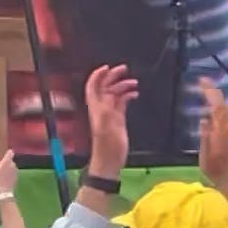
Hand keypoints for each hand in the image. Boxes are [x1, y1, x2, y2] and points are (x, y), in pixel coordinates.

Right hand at [0, 148, 18, 194]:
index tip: (3, 155)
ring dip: (8, 168)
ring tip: (1, 174)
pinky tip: (4, 178)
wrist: (4, 192)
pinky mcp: (16, 176)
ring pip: (11, 166)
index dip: (7, 152)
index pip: (10, 152)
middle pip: (10, 160)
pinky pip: (13, 172)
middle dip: (5, 162)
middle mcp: (13, 164)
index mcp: (7, 161)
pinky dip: (9, 173)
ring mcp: (16, 170)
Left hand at [83, 64, 139, 178]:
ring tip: (134, 82)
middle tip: (124, 69)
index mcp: (96, 108)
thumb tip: (111, 95)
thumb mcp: (105, 128)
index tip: (107, 67)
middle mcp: (102, 108)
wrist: (110, 161)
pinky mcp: (118, 119)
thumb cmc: (106, 147)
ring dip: (123, 85)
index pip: (93, 86)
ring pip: (115, 93)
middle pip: (105, 87)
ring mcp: (110, 113)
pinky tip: (135, 94)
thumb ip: (107, 111)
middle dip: (113, 76)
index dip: (98, 75)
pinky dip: (128, 96)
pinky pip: (122, 102)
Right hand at [196, 79, 227, 189]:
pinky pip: (225, 115)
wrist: (227, 178)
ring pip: (225, 110)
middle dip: (214, 91)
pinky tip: (211, 105)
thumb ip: (205, 137)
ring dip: (216, 97)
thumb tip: (204, 120)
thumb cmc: (213, 169)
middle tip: (202, 81)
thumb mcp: (204, 155)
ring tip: (206, 89)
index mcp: (221, 132)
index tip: (202, 83)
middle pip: (223, 105)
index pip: (217, 108)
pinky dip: (218, 106)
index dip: (211, 93)